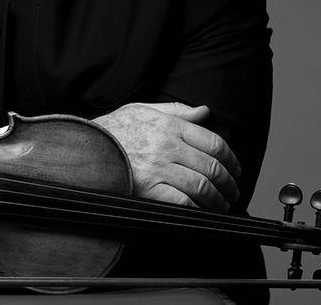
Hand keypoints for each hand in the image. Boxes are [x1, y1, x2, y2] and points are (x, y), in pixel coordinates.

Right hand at [92, 102, 240, 210]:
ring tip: (222, 205)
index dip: (231, 159)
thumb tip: (205, 111)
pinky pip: (182, 201)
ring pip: (202, 186)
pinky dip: (197, 209)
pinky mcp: (148, 188)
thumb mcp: (143, 109)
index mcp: (170, 126)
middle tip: (233, 191)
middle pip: (211, 166)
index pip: (213, 142)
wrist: (84, 147)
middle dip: (229, 183)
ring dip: (218, 199)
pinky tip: (202, 212)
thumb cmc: (113, 129)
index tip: (236, 169)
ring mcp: (159, 168)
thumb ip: (177, 111)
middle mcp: (168, 146)